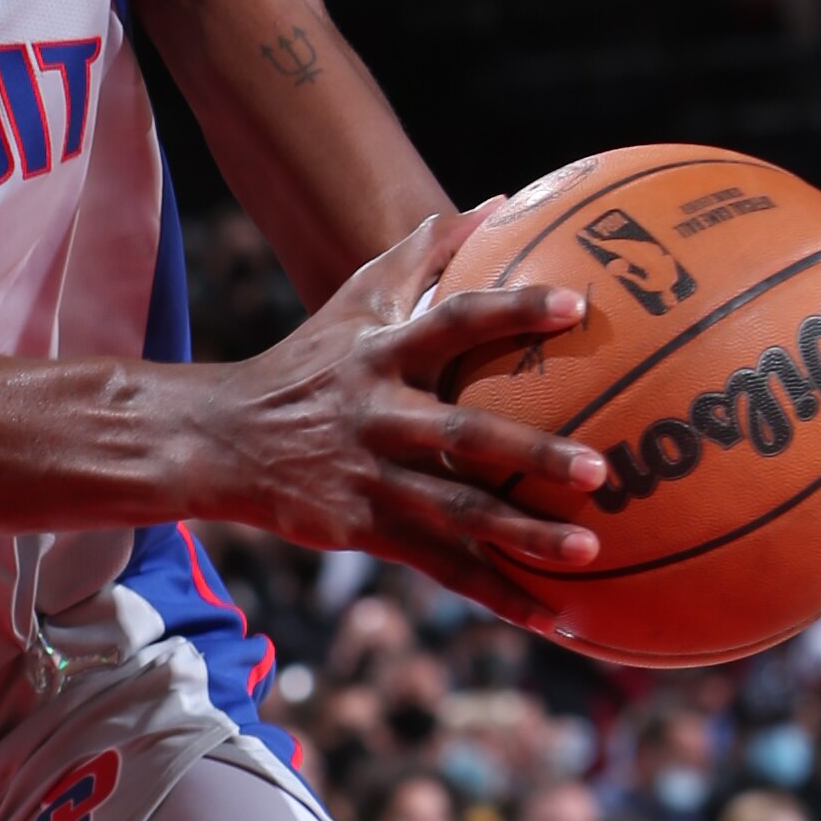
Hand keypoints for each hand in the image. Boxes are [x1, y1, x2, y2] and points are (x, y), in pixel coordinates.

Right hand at [200, 206, 603, 602]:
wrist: (220, 440)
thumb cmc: (307, 362)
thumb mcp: (354, 301)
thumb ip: (424, 253)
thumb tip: (502, 203)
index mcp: (381, 354)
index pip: (453, 322)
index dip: (512, 311)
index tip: (578, 306)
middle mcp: (378, 416)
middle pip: (462, 437)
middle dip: (530, 453)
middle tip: (600, 470)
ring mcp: (370, 478)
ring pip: (457, 513)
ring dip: (523, 536)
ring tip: (591, 551)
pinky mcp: (364, 529)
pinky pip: (442, 566)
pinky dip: (498, 592)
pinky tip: (555, 616)